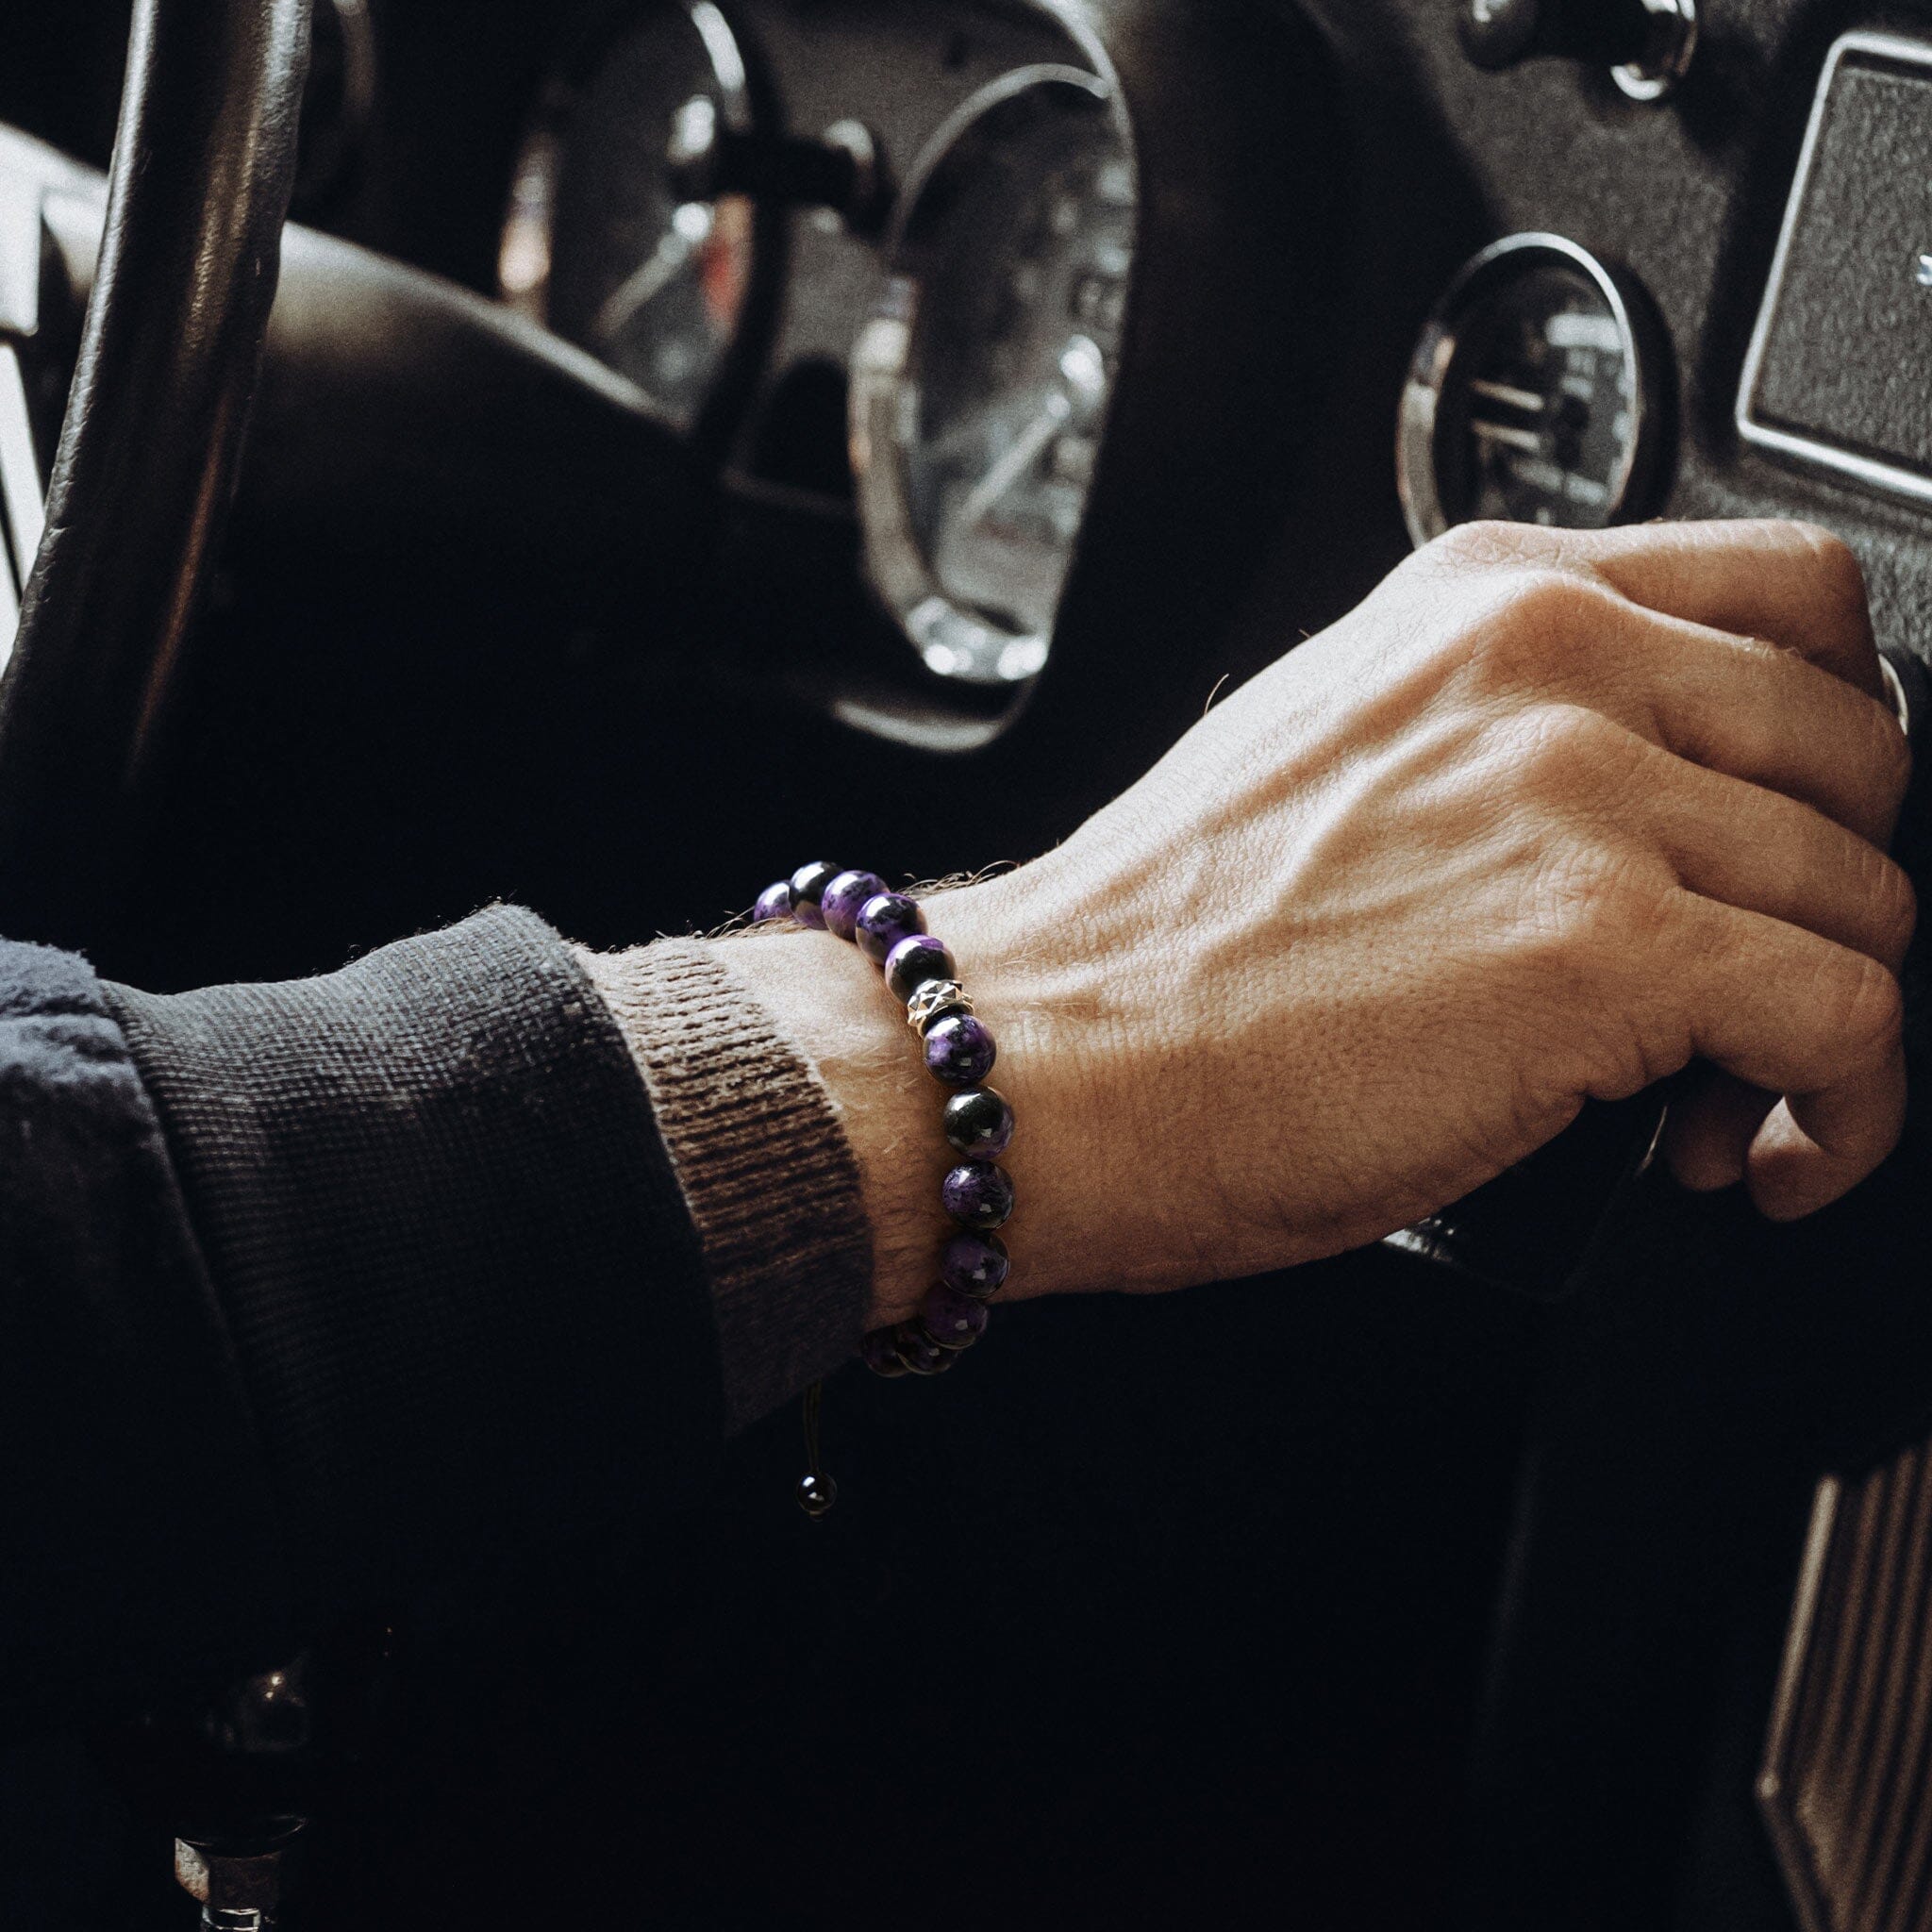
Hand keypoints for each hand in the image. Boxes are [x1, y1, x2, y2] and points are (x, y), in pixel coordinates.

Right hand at [735, 520, 1913, 1319]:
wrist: (1045, 1059)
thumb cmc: (1151, 949)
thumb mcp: (1331, 747)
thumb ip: (1490, 729)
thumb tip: (1625, 809)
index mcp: (1483, 599)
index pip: (1790, 595)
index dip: (1830, 733)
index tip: (1792, 830)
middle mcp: (1548, 662)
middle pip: (1859, 745)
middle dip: (1832, 885)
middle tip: (1752, 981)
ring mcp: (1584, 790)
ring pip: (1868, 891)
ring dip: (1827, 1019)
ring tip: (1717, 1098)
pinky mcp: (1610, 944)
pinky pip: (1852, 1015)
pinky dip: (1838, 1111)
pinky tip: (1742, 1155)